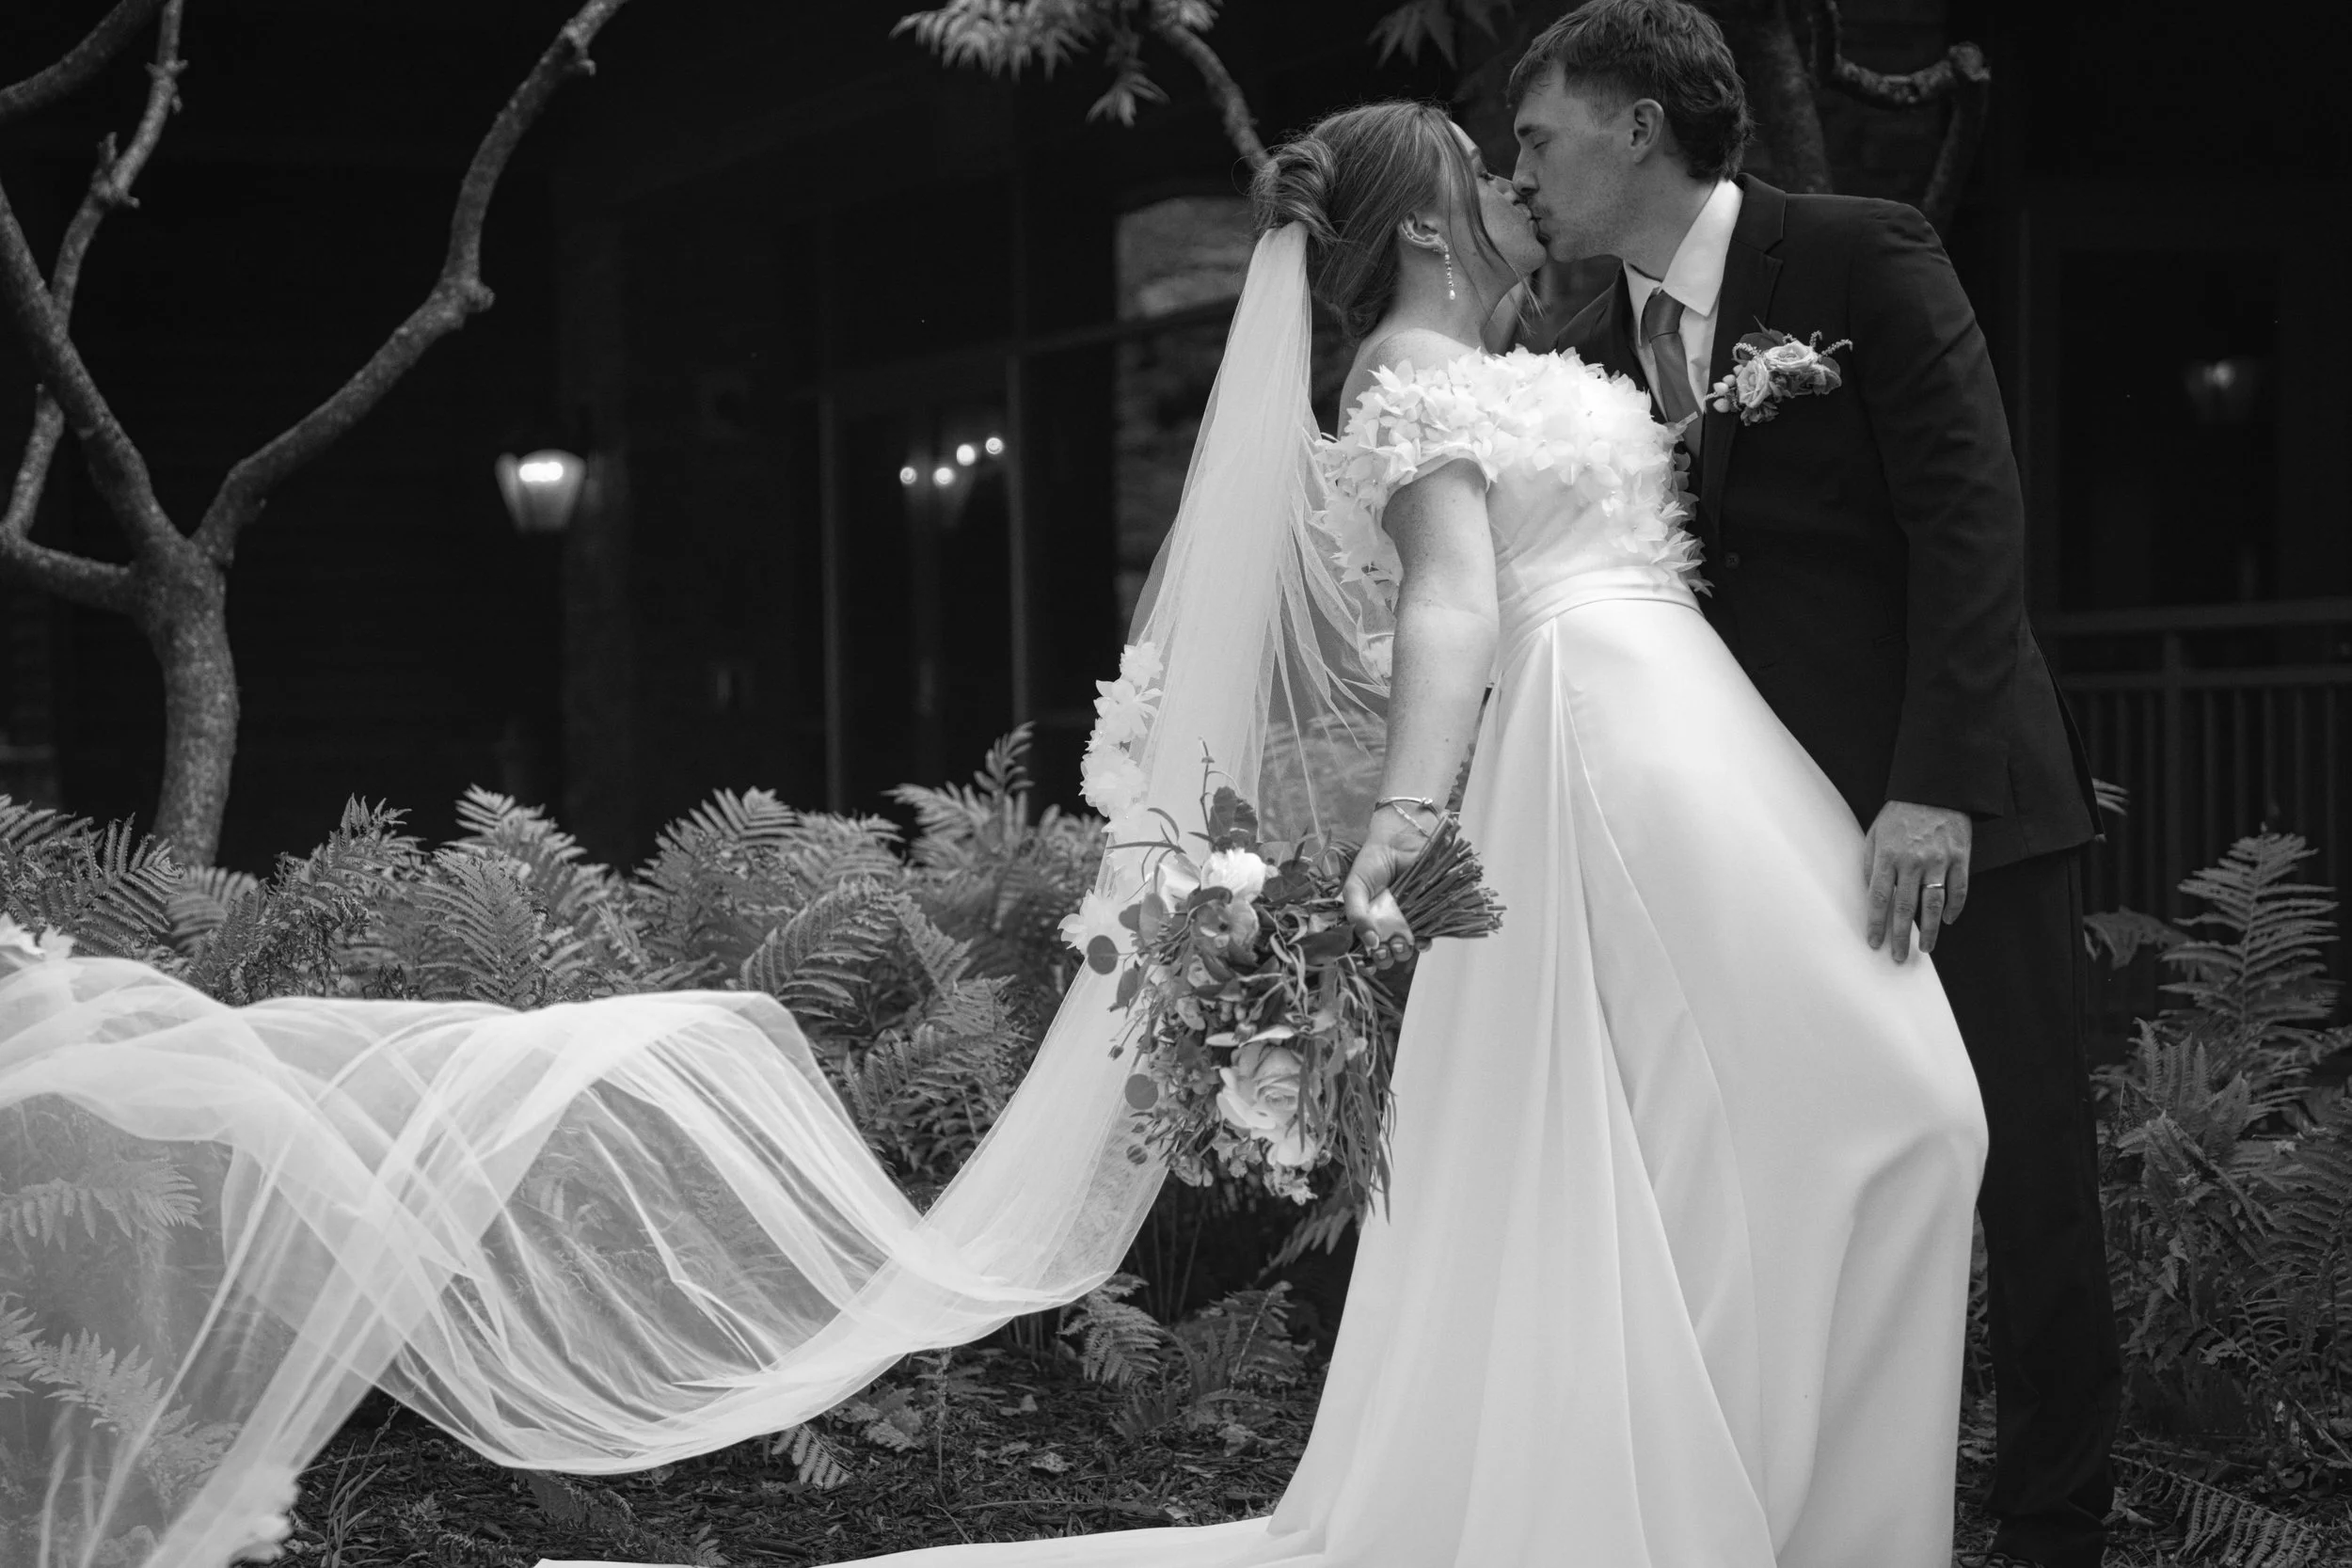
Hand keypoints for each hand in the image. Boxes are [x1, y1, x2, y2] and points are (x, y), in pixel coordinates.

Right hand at [1343, 829, 1430, 971]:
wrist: (1401, 840)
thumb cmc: (1373, 862)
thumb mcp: (1355, 887)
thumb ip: (1356, 915)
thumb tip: (1370, 943)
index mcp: (1367, 919)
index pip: (1366, 947)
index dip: (1368, 958)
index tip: (1369, 960)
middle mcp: (1387, 923)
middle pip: (1387, 953)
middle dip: (1386, 957)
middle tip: (1385, 949)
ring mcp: (1408, 919)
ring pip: (1406, 947)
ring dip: (1404, 952)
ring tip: (1401, 943)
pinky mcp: (1427, 913)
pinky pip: (1427, 934)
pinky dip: (1425, 942)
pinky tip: (1421, 941)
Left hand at [1863, 800, 1971, 961]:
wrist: (1935, 789)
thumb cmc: (1900, 813)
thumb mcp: (1875, 834)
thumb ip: (1870, 863)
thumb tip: (1869, 893)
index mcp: (1887, 856)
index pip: (1878, 898)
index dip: (1876, 923)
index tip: (1875, 943)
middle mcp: (1912, 861)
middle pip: (1905, 908)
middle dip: (1901, 936)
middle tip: (1900, 957)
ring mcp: (1938, 860)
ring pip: (1933, 904)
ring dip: (1930, 931)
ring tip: (1926, 948)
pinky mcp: (1960, 857)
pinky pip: (1959, 889)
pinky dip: (1954, 907)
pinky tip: (1948, 921)